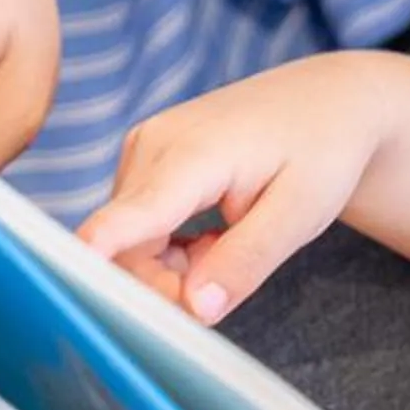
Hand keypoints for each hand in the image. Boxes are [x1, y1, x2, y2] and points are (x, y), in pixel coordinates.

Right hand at [77, 53, 409, 321]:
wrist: (329, 100)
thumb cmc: (323, 150)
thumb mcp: (301, 213)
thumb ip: (246, 261)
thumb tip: (194, 309)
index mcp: (190, 155)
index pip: (121, 221)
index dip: (95, 267)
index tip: (79, 303)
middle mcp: (151, 146)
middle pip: (124, 249)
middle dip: (168, 285)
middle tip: (228, 284)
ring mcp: (142, 149)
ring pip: (130, 243)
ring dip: (173, 266)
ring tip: (232, 243)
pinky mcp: (144, 160)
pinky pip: (138, 226)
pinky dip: (172, 247)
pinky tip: (214, 235)